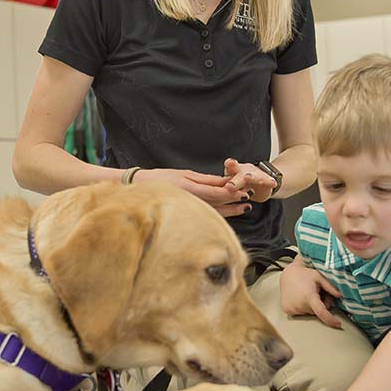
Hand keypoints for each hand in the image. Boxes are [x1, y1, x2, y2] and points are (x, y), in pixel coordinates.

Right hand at [134, 168, 251, 217]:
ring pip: (215, 211)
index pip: (217, 193)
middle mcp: (192, 202)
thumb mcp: (184, 175)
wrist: (141, 190)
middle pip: (219, 203)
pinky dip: (220, 213)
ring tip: (245, 207)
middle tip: (250, 198)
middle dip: (235, 200)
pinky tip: (229, 212)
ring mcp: (190, 209)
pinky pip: (207, 214)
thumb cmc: (161, 180)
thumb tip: (224, 181)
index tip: (244, 190)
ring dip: (231, 209)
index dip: (232, 192)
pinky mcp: (189, 212)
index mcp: (191, 190)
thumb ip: (205, 181)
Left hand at [223, 158, 276, 201]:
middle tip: (230, 186)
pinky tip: (272, 183)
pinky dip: (269, 182)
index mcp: (232, 171)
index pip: (230, 167)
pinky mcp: (266, 181)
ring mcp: (256, 175)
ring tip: (252, 180)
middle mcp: (244, 171)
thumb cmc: (239, 181)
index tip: (229, 164)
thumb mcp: (229, 183)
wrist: (261, 181)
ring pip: (253, 177)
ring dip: (253, 179)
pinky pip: (268, 181)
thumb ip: (219, 187)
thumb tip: (204, 193)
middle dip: (235, 181)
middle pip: (239, 175)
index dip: (230, 165)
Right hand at [280, 260, 342, 328]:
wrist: (288, 273)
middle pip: (316, 312)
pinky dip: (302, 307)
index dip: (331, 320)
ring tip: (307, 294)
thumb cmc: (304, 274)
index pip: (321, 312)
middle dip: (320, 305)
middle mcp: (299, 304)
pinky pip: (300, 313)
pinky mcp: (287, 310)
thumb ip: (330, 287)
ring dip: (311, 306)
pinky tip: (299, 297)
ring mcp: (292, 308)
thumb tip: (340, 295)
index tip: (338, 324)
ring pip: (308, 313)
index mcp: (308, 296)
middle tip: (318, 293)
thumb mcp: (319, 277)